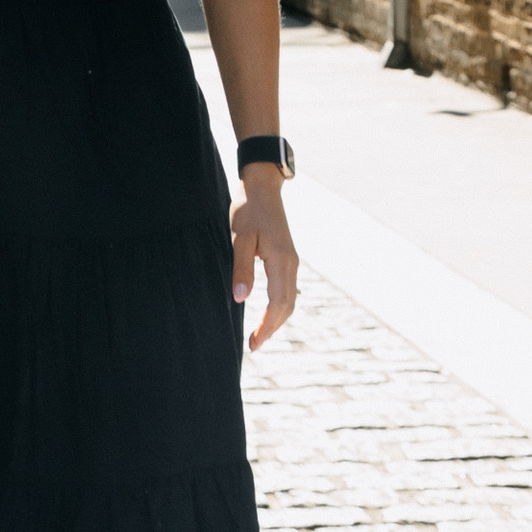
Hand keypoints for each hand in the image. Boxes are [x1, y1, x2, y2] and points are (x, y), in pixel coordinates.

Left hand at [232, 179, 297, 349]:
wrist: (263, 187)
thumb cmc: (248, 210)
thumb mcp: (240, 239)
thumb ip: (242, 269)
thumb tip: (242, 299)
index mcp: (281, 261)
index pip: (278, 305)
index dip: (266, 327)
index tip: (254, 343)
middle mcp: (291, 264)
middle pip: (287, 307)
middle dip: (272, 328)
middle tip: (254, 344)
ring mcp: (292, 261)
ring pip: (289, 299)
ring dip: (277, 319)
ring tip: (260, 333)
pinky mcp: (287, 257)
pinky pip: (288, 289)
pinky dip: (280, 306)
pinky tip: (269, 311)